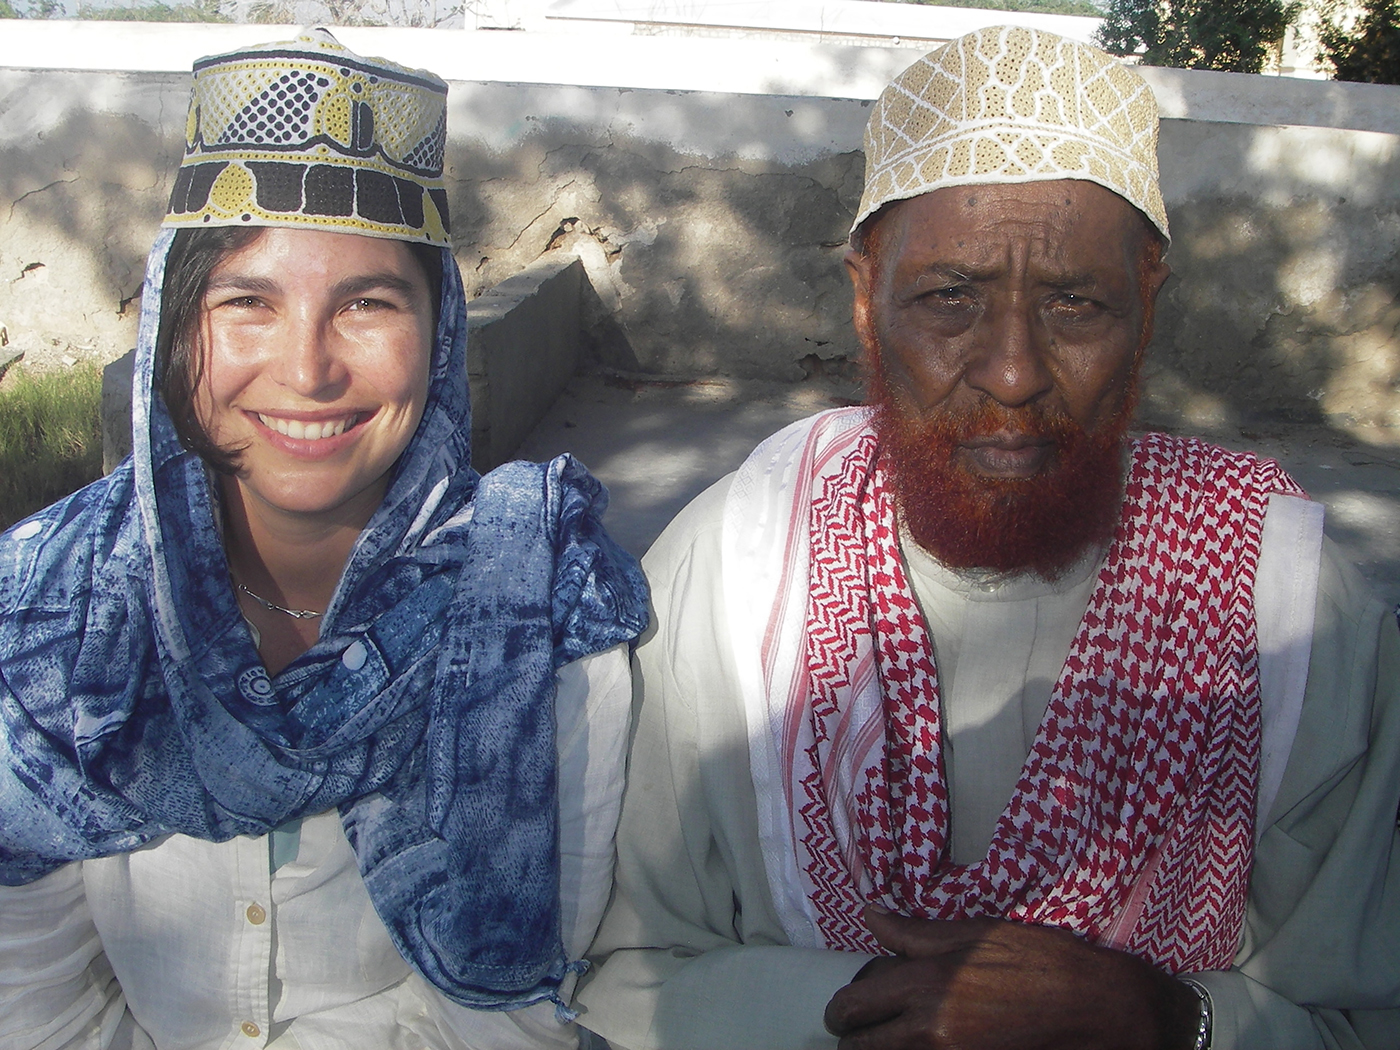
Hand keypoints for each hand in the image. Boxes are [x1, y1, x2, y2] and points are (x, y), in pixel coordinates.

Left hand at [822, 907, 1201, 1049]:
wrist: (1098, 1006)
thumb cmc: (1040, 960)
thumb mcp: (975, 933)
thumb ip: (913, 933)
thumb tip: (870, 916)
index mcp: (926, 985)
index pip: (852, 1007)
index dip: (842, 1010)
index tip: (850, 1007)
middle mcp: (930, 1030)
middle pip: (859, 1049)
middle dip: (855, 1038)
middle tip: (868, 1027)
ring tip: (898, 1035)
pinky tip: (928, 1043)